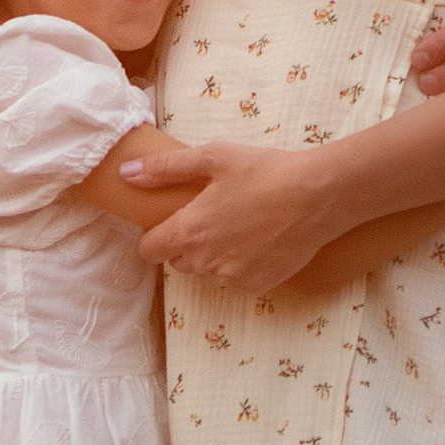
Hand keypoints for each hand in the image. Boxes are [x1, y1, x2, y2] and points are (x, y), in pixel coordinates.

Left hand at [120, 136, 336, 294]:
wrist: (318, 197)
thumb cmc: (264, 171)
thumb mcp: (212, 157)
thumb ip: (164, 169)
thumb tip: (126, 174)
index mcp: (189, 232)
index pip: (149, 250)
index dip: (153, 234)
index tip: (167, 219)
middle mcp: (206, 264)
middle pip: (178, 261)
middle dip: (184, 241)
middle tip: (208, 213)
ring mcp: (232, 279)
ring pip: (206, 271)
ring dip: (211, 254)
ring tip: (235, 222)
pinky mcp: (257, 287)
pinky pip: (233, 279)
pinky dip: (237, 263)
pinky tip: (255, 238)